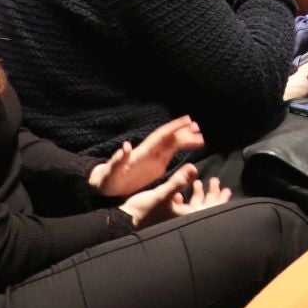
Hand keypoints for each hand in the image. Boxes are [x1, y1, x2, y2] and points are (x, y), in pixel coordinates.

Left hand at [88, 116, 205, 196]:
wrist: (106, 187)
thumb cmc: (108, 180)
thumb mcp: (112, 172)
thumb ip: (119, 159)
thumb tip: (126, 146)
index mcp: (141, 153)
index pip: (160, 137)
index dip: (173, 128)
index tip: (187, 121)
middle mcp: (149, 152)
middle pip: (169, 139)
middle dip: (183, 133)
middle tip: (198, 129)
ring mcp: (153, 159)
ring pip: (172, 145)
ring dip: (185, 140)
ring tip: (201, 138)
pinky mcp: (155, 167)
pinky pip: (171, 154)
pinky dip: (181, 149)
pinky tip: (190, 148)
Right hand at [119, 162, 214, 228]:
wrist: (124, 222)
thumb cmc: (144, 210)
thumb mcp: (163, 194)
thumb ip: (179, 181)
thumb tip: (194, 168)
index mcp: (186, 217)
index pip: (209, 209)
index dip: (219, 199)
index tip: (227, 189)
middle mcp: (183, 219)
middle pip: (204, 208)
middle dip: (212, 196)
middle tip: (219, 184)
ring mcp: (174, 219)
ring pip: (193, 207)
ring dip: (199, 196)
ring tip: (203, 183)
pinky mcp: (166, 216)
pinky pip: (181, 208)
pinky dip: (185, 200)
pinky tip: (181, 194)